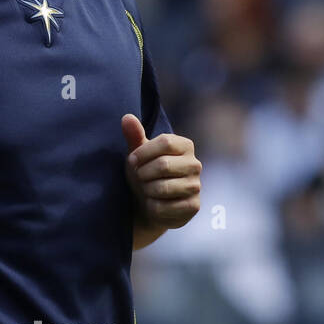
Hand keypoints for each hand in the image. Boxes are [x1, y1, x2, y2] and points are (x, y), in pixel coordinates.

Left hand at [122, 113, 201, 229]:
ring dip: (146, 190)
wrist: (147, 203)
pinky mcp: (193, 207)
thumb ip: (133, 135)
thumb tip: (127, 116)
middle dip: (142, 174)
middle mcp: (195, 164)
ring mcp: (196, 186)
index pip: (165, 142)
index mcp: (184, 145)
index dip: (143, 152)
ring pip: (162, 188)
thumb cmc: (143, 172)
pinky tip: (153, 203)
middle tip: (139, 178)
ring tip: (146, 190)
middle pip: (163, 165)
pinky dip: (151, 206)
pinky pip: (164, 207)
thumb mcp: (137, 153)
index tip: (132, 160)